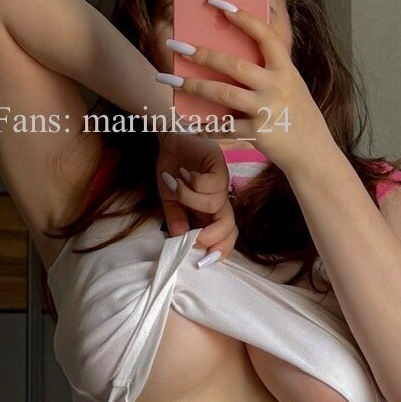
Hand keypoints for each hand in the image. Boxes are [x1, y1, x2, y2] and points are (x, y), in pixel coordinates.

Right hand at [154, 127, 237, 257]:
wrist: (170, 140)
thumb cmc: (172, 170)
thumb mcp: (169, 201)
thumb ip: (176, 219)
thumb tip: (181, 239)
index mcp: (209, 212)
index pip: (225, 235)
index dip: (220, 249)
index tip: (204, 261)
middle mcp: (219, 199)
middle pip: (230, 225)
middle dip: (214, 236)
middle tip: (197, 237)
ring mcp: (222, 182)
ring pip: (214, 205)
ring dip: (190, 199)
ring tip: (178, 186)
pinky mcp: (220, 165)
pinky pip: (211, 184)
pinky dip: (193, 182)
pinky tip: (185, 173)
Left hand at [162, 0, 334, 177]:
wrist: (314, 153)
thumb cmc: (298, 116)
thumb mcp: (292, 86)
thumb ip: (269, 71)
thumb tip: (230, 55)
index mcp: (286, 70)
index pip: (265, 36)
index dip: (243, 18)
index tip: (219, 4)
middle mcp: (277, 86)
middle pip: (234, 65)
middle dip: (202, 54)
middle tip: (177, 46)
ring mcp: (267, 110)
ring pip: (223, 93)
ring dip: (193, 85)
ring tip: (170, 79)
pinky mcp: (258, 134)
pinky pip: (224, 127)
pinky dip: (204, 127)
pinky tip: (188, 124)